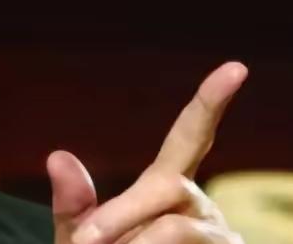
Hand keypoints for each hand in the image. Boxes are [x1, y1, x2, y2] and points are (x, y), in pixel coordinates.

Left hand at [48, 61, 247, 243]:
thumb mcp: (81, 242)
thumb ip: (72, 205)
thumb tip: (57, 155)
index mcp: (169, 189)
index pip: (190, 137)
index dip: (210, 102)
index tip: (235, 67)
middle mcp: (203, 208)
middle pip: (168, 187)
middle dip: (121, 215)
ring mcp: (223, 239)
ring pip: (177, 230)